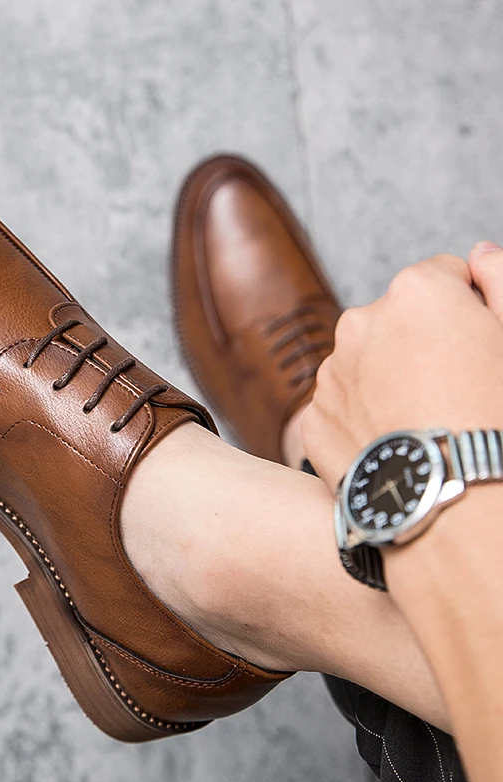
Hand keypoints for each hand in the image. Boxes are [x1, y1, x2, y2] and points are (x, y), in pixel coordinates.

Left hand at [302, 244, 502, 491]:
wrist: (459, 509)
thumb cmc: (501, 421)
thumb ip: (502, 279)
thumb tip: (478, 254)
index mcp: (416, 292)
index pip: (444, 276)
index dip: (470, 310)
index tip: (482, 346)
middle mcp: (359, 324)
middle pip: (397, 321)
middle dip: (422, 343)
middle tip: (458, 391)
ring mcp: (331, 375)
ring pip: (367, 364)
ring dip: (390, 380)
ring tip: (429, 423)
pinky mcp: (314, 420)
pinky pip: (344, 407)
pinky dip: (365, 418)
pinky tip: (399, 445)